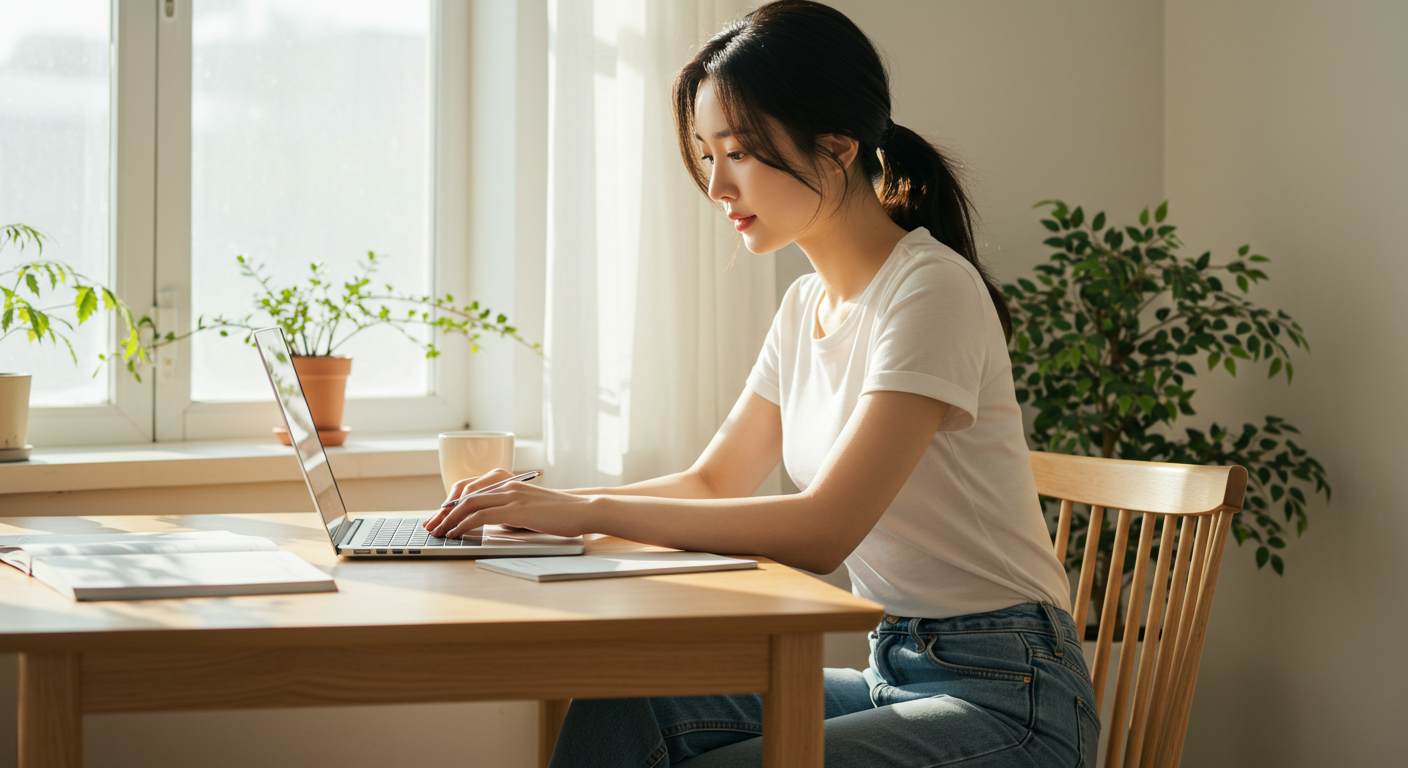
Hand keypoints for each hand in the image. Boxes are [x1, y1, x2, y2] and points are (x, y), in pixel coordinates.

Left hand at [422, 469, 597, 538]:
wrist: (582, 510)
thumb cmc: (557, 513)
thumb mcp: (527, 509)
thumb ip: (506, 512)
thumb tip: (489, 525)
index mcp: (507, 482)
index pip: (468, 488)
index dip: (449, 503)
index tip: (438, 517)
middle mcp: (505, 484)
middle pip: (463, 494)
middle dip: (442, 512)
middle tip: (431, 526)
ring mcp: (510, 495)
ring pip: (468, 504)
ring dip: (448, 519)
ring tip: (438, 533)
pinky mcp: (516, 510)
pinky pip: (481, 516)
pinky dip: (463, 525)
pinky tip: (456, 534)